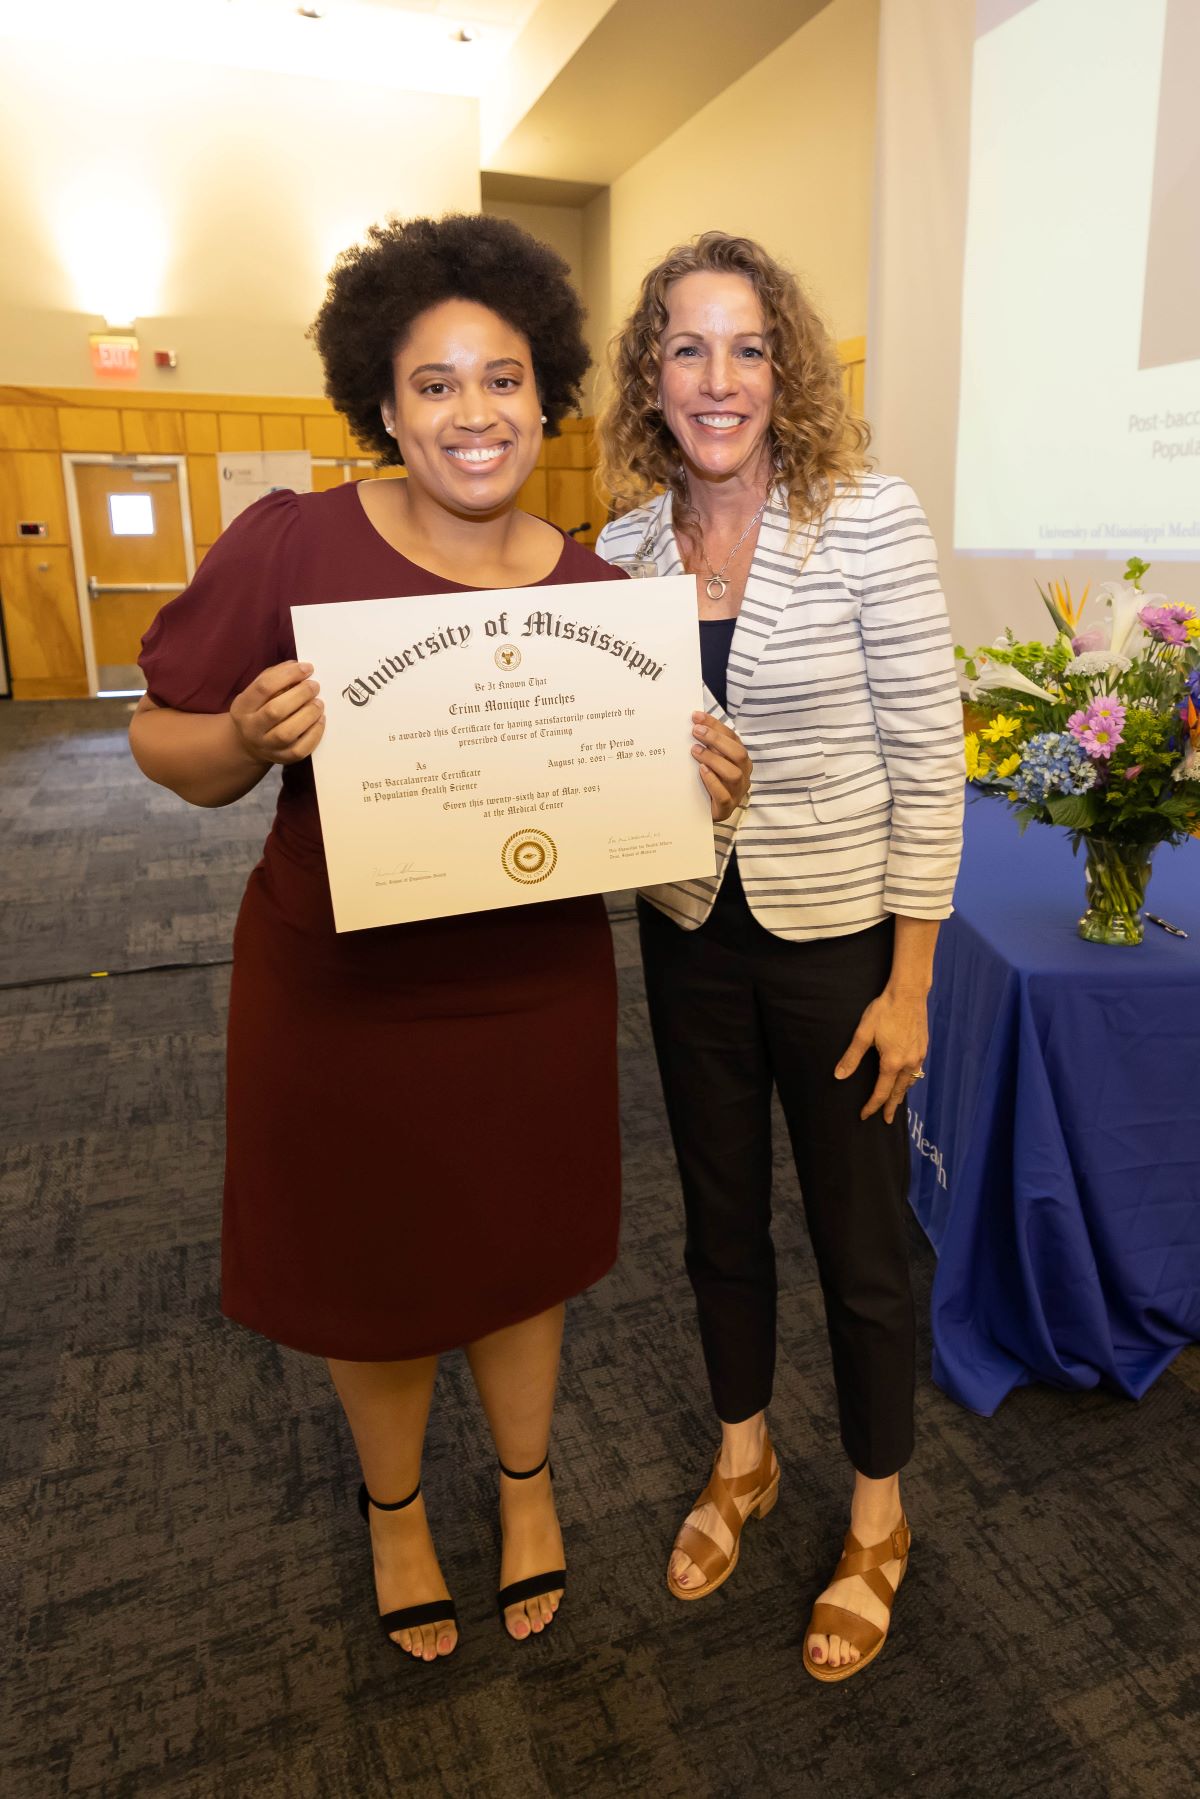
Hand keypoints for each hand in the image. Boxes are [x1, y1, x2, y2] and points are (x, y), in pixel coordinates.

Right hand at [230, 660, 325, 765]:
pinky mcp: (282, 759)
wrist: (249, 743)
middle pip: (275, 711)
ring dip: (308, 715)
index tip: (307, 668)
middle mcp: (251, 728)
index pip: (264, 687)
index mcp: (243, 706)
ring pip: (287, 733)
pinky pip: (300, 749)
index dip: (288, 675)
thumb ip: (274, 676)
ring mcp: (266, 746)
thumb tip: (297, 666)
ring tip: (319, 703)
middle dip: (300, 695)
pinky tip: (320, 720)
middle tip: (315, 686)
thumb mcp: (258, 692)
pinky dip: (314, 734)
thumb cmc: (259, 709)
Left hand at [691, 713, 751, 821]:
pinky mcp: (727, 807)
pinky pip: (723, 795)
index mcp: (741, 760)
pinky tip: (701, 771)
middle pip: (738, 753)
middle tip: (696, 731)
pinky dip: (712, 781)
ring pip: (733, 774)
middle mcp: (743, 774)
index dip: (716, 726)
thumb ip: (707, 746)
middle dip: (717, 740)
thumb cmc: (708, 782)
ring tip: (695, 751)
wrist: (704, 813)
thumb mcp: (709, 761)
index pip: (733, 738)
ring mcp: (737, 791)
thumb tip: (694, 723)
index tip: (697, 717)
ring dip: (714, 759)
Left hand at [835, 988, 928, 1123]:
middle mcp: (908, 1063)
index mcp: (892, 1063)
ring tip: (895, 1102)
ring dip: (901, 1094)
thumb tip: (839, 1076)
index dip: (872, 1106)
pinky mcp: (923, 1047)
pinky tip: (907, 1079)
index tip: (865, 1115)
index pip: (880, 1093)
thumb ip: (851, 1057)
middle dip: (890, 1107)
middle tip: (886, 1120)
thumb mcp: (863, 1033)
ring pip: (910, 1082)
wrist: (908, 994)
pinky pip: (917, 1071)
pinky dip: (910, 1080)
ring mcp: (918, 1056)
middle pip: (898, 1092)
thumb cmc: (884, 1011)